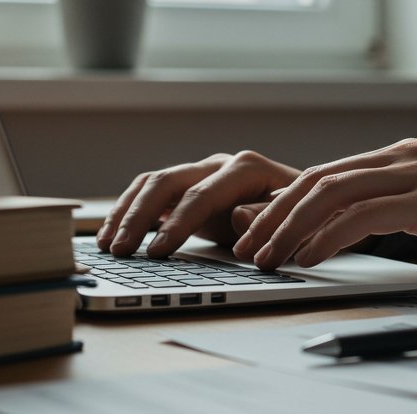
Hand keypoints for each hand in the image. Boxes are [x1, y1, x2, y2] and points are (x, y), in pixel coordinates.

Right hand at [96, 151, 300, 256]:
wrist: (309, 204)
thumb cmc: (303, 213)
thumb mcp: (294, 218)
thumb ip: (266, 217)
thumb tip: (236, 214)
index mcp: (245, 167)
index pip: (202, 195)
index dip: (178, 224)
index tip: (158, 252)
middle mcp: (218, 164)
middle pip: (168, 181)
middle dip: (140, 217)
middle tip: (121, 250)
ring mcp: (202, 173)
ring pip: (153, 184)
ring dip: (127, 212)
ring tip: (107, 245)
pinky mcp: (190, 188)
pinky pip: (153, 194)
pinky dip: (130, 211)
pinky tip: (112, 234)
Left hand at [231, 138, 416, 273]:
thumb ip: (409, 206)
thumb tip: (372, 227)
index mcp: (405, 156)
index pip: (329, 174)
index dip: (287, 203)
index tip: (261, 232)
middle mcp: (404, 157)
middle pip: (318, 178)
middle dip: (274, 214)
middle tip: (246, 247)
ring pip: (331, 192)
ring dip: (289, 227)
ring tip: (266, 258)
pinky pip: (363, 215)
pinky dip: (327, 237)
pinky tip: (309, 258)